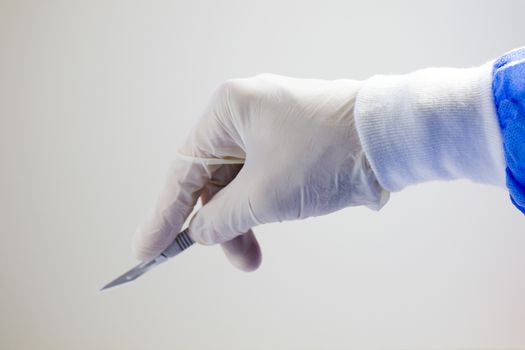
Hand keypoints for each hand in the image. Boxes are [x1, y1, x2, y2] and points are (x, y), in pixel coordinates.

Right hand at [132, 74, 388, 270]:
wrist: (391, 138)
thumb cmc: (328, 154)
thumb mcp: (265, 194)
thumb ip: (221, 218)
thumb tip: (200, 231)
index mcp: (227, 110)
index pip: (183, 170)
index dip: (162, 215)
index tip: (145, 250)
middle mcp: (242, 113)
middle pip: (210, 179)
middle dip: (215, 224)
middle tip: (221, 258)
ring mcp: (267, 126)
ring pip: (236, 183)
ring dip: (241, 222)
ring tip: (251, 258)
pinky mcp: (288, 141)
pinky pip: (258, 179)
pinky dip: (258, 208)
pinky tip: (262, 232)